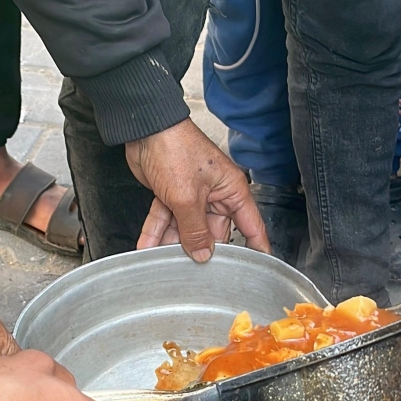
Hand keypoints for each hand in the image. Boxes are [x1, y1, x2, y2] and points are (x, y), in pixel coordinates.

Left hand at [126, 119, 269, 260]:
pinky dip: (155, 231)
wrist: (145, 130)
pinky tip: (147, 246)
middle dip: (198, 250)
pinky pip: (165, 219)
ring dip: (171, 243)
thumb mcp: (187, 198)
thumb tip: (203, 254)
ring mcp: (192, 195)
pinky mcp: (171, 194)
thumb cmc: (175, 149)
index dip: (255, 248)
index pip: (251, 226)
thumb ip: (195, 230)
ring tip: (162, 261)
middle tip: (191, 270)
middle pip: (212, 233)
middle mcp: (215, 194)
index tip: (256, 270)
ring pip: (185, 228)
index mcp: (231, 191)